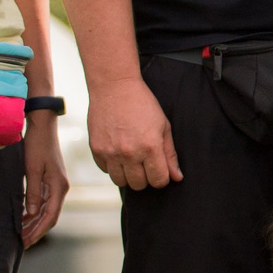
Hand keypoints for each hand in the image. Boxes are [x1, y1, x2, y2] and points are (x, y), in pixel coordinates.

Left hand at [20, 117, 69, 246]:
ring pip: (47, 211)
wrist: (42, 126)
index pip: (50, 216)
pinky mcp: (51, 180)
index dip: (38, 231)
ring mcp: (57, 184)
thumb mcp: (32, 169)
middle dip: (36, 231)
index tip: (25, 242)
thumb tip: (33, 213)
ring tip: (21, 234)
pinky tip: (24, 217)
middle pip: (50, 217)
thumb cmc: (37, 145)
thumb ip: (33, 192)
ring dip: (35, 223)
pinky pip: (44, 202)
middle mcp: (61, 188)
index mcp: (59, 186)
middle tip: (22, 243)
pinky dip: (35, 212)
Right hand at [88, 75, 180, 190]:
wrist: (114, 87)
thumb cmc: (142, 104)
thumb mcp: (163, 127)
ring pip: (120, 182)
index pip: (158, 181)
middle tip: (145, 163)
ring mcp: (110, 153)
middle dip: (145, 178)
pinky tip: (118, 152)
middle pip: (139, 185)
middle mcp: (129, 153)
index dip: (162, 178)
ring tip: (131, 159)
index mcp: (150, 147)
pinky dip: (112, 166)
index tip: (160, 170)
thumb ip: (170, 155)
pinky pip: (105, 170)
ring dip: (128, 175)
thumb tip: (176, 177)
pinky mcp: (96, 150)